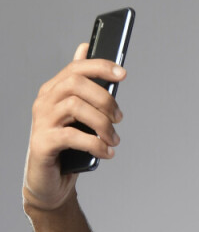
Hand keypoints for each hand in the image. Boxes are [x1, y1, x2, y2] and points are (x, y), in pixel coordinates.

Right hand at [22, 41, 125, 213]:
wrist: (50, 182)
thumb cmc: (67, 149)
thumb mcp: (79, 118)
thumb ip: (83, 89)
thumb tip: (85, 49)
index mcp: (53, 91)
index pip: (76, 69)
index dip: (100, 67)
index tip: (122, 73)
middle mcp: (44, 102)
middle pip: (76, 84)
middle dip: (105, 99)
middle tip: (119, 118)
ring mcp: (42, 122)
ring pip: (75, 107)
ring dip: (102, 124)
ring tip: (114, 140)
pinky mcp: (43, 143)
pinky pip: (72, 136)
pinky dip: (95, 144)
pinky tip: (106, 152)